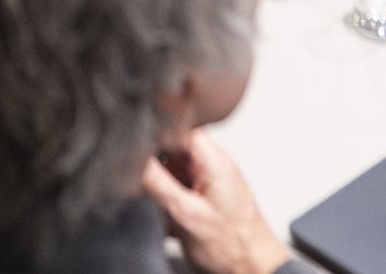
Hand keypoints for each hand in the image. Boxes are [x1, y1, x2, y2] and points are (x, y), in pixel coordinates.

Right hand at [142, 130, 289, 273]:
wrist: (252, 267)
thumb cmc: (234, 244)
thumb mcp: (187, 213)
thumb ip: (158, 183)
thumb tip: (133, 160)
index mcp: (213, 159)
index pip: (178, 126)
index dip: (154, 131)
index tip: (134, 146)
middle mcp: (211, 165)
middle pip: (171, 146)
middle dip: (153, 162)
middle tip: (145, 183)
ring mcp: (206, 180)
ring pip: (171, 168)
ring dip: (159, 183)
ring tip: (162, 205)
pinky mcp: (202, 197)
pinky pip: (176, 187)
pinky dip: (166, 199)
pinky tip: (167, 215)